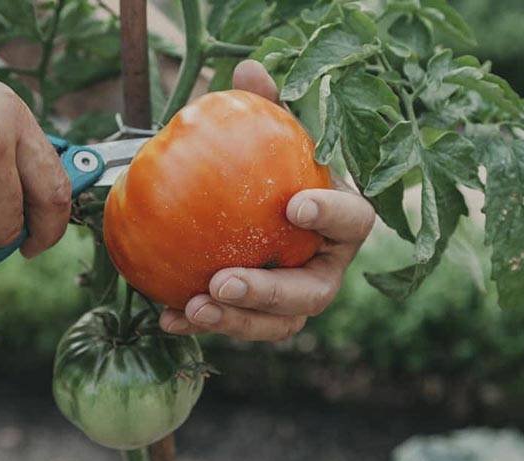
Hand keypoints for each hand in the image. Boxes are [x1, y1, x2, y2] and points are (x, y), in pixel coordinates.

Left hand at [159, 60, 374, 341]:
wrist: (256, 213)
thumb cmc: (273, 174)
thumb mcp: (270, 139)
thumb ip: (265, 110)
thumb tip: (248, 70)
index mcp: (339, 224)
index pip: (354, 221)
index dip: (332, 216)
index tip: (294, 205)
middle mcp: (323, 267)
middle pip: (313, 292)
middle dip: (270, 292)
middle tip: (224, 281)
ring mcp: (295, 299)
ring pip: (278, 324)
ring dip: (236, 321)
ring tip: (194, 306)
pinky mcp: (262, 317)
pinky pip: (238, 326)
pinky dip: (203, 323)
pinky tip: (169, 317)